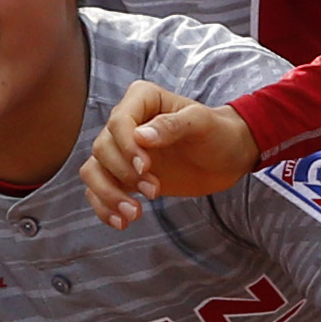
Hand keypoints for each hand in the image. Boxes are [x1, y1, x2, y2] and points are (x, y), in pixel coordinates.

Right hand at [85, 82, 256, 228]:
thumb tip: (140, 137)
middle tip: (154, 190)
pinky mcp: (123, 175)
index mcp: (141, 99)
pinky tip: (123, 222)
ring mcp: (121, 150)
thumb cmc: (217, 132)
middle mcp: (125, 123)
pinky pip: (99, 190)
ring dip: (108, 195)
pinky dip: (105, 207)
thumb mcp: (202, 123)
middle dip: (124, 174)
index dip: (126, 147)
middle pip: (102, 148)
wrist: (227, 157)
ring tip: (133, 214)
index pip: (118, 122)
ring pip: (93, 171)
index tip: (146, 168)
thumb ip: (172, 125)